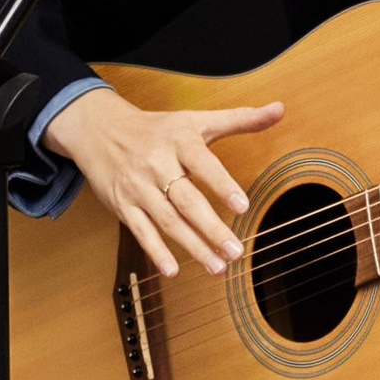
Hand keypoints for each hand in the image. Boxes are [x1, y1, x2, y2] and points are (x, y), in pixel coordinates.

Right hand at [43, 84, 285, 277]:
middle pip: (187, 200)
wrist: (100, 130)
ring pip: (168, 220)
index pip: (204, 164)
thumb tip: (279, 109)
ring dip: (193, 247)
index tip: (242, 206)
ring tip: (217, 267)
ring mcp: (138, 187)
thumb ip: (240, 119)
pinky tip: (173, 270)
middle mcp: (157, 163)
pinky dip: (156, 252)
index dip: (222, 185)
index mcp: (179, 141)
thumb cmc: (157, 128)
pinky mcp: (123, 205)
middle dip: (211, 228)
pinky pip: (140, 231)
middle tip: (235, 251)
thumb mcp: (196, 120)